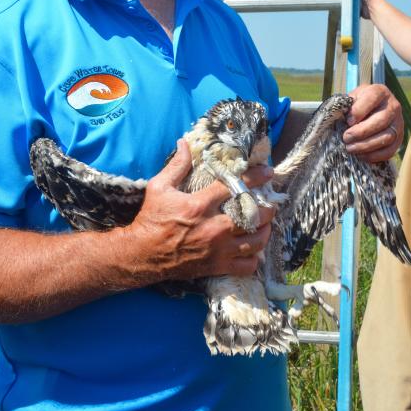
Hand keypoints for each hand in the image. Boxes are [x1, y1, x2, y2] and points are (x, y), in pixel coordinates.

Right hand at [127, 139, 275, 281]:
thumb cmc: (151, 219)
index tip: (268, 173)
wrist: (142, 255)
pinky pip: (247, 266)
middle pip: (254, 216)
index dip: (255, 177)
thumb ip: (177, 165)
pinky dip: (255, 258)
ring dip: (265, 232)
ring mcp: (217, 250)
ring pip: (256, 242)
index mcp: (200, 205)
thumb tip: (185, 143)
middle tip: (268, 204)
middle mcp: (213, 228)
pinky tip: (253, 249)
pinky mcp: (217, 267)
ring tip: (265, 225)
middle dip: (267, 209)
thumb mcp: (159, 187)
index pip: (235, 187)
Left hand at [343, 83, 402, 161]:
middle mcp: (393, 106)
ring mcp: (398, 123)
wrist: (370, 111)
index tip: (348, 121)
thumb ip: (347, 106)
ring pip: (386, 137)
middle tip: (346, 138)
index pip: (372, 99)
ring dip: (366, 145)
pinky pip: (390, 150)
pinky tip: (360, 155)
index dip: (359, 111)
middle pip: (381, 120)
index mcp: (380, 92)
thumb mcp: (351, 99)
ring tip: (350, 148)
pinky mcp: (399, 138)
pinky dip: (374, 155)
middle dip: (361, 132)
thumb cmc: (357, 104)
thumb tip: (343, 120)